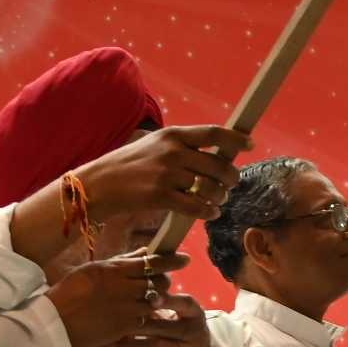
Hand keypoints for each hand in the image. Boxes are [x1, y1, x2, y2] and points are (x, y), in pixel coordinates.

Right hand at [45, 249, 188, 346]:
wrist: (55, 324)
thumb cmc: (68, 294)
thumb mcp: (91, 271)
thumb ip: (120, 262)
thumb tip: (145, 252)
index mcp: (113, 269)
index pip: (150, 262)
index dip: (171, 260)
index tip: (185, 259)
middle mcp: (123, 287)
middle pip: (158, 281)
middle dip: (164, 281)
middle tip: (164, 282)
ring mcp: (126, 308)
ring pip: (155, 301)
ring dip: (159, 299)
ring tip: (155, 299)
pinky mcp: (125, 327)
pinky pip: (146, 320)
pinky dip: (149, 317)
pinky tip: (146, 317)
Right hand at [75, 124, 249, 226]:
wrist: (97, 184)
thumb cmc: (128, 166)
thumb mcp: (154, 145)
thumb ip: (182, 146)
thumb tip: (215, 154)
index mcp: (172, 135)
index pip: (213, 133)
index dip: (236, 139)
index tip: (250, 144)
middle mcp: (172, 151)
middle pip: (218, 165)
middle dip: (231, 177)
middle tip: (231, 185)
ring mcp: (166, 174)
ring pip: (209, 187)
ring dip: (219, 197)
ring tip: (218, 201)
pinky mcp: (160, 196)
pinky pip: (196, 206)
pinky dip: (208, 212)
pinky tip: (210, 213)